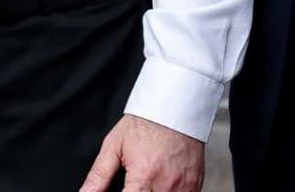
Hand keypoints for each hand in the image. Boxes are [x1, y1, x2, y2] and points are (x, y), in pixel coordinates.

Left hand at [79, 114, 203, 191]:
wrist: (173, 111)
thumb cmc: (143, 126)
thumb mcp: (113, 147)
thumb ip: (99, 175)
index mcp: (143, 178)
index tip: (121, 190)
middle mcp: (166, 186)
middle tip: (132, 184)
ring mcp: (184, 188)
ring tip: (146, 181)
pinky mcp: (195, 186)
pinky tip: (161, 184)